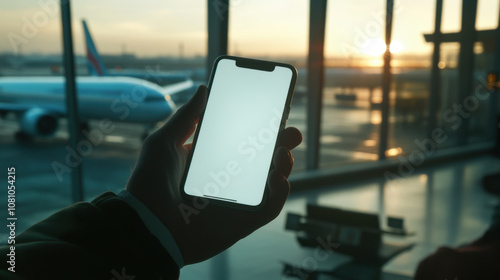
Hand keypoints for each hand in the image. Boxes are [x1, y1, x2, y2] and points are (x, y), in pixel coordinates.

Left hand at [126, 85, 301, 264]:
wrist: (146, 225)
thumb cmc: (149, 185)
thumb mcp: (163, 143)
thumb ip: (186, 117)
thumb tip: (204, 89)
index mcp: (213, 160)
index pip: (244, 141)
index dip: (262, 127)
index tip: (273, 112)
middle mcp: (229, 178)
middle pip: (264, 159)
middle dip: (282, 143)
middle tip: (291, 131)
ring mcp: (239, 200)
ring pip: (272, 181)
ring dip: (285, 164)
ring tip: (283, 152)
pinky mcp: (244, 220)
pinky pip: (270, 207)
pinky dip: (281, 192)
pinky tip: (278, 177)